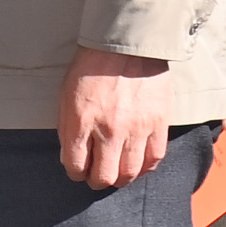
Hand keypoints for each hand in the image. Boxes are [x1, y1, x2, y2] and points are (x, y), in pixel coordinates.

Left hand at [58, 47, 171, 191]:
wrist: (126, 45)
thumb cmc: (92, 68)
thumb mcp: (67, 96)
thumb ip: (68, 128)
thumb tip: (72, 156)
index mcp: (81, 121)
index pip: (75, 165)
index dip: (75, 172)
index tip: (77, 170)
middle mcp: (109, 129)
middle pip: (104, 176)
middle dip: (96, 180)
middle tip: (96, 176)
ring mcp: (136, 128)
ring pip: (129, 173)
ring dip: (121, 178)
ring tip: (117, 172)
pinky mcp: (159, 123)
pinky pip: (154, 158)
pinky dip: (145, 168)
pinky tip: (138, 164)